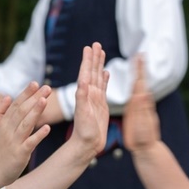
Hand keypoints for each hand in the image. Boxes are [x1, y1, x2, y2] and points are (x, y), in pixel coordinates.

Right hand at [0, 82, 52, 183]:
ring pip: (26, 124)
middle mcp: (8, 130)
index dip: (25, 93)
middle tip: (47, 88)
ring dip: (35, 112)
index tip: (35, 83)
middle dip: (34, 98)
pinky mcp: (20, 153)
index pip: (16, 104)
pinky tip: (48, 128)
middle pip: (22, 111)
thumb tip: (7, 96)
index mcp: (4, 123)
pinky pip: (30, 142)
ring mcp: (14, 141)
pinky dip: (38, 135)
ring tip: (45, 100)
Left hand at [67, 43, 109, 157]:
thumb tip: (84, 82)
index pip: (86, 73)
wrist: (87, 145)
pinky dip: (105, 79)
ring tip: (101, 52)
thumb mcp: (83, 114)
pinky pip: (103, 88)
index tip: (89, 47)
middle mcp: (89, 94)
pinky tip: (106, 72)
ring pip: (98, 77)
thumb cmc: (84, 132)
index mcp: (84, 94)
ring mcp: (95, 98)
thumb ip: (82, 98)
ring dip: (99, 65)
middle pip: (92, 71)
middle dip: (94, 58)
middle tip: (96, 43)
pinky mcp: (101, 105)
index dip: (88, 60)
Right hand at [123, 54, 160, 152]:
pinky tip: (134, 82)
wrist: (146, 147)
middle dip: (139, 68)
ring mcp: (139, 106)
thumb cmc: (144, 138)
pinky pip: (135, 95)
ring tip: (137, 62)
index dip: (139, 70)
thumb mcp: (143, 124)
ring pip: (138, 86)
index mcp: (143, 103)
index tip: (139, 57)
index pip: (141, 83)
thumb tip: (143, 93)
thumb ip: (142, 109)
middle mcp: (142, 102)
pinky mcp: (135, 111)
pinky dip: (134, 85)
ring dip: (137, 74)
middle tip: (140, 54)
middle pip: (140, 81)